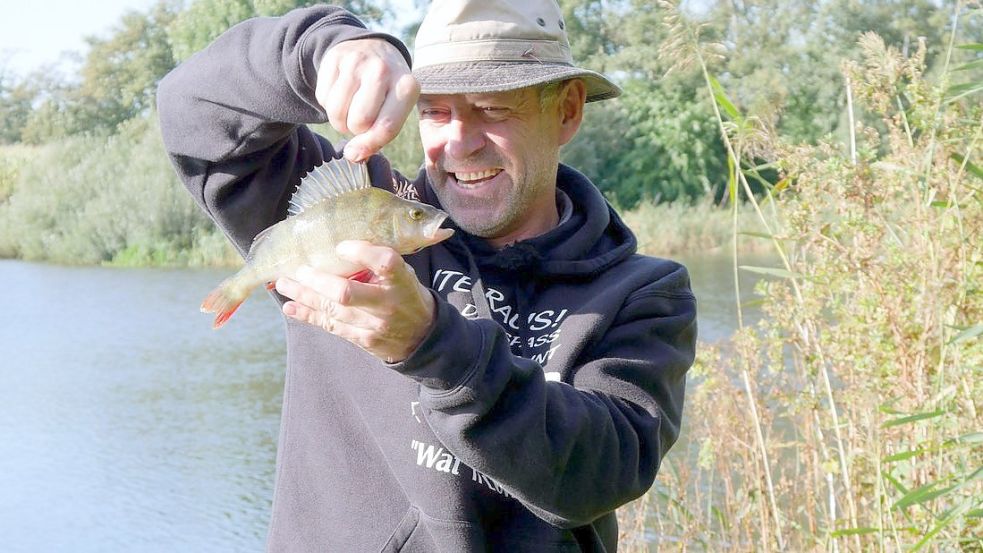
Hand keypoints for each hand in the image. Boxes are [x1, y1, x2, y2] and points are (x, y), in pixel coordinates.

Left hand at [275, 241, 434, 362]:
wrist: (422, 336)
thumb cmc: (406, 294)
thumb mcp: (404, 274)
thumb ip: (378, 262)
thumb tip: (339, 242)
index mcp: (402, 280)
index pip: (384, 262)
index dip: (361, 252)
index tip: (340, 246)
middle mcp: (387, 303)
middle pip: (347, 293)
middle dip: (317, 280)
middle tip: (298, 269)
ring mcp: (374, 325)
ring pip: (332, 310)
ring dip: (304, 295)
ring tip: (282, 283)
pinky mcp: (363, 339)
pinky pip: (330, 326)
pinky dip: (308, 315)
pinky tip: (290, 306)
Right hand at [316, 38, 419, 161]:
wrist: (373, 48)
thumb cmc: (386, 92)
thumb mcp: (394, 111)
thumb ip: (379, 138)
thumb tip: (354, 156)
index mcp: (407, 86)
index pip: (386, 127)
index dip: (369, 145)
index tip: (358, 152)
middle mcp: (383, 70)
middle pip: (359, 121)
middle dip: (355, 130)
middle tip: (359, 120)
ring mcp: (357, 61)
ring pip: (337, 111)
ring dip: (339, 120)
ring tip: (349, 110)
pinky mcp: (335, 57)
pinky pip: (322, 97)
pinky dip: (327, 103)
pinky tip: (340, 93)